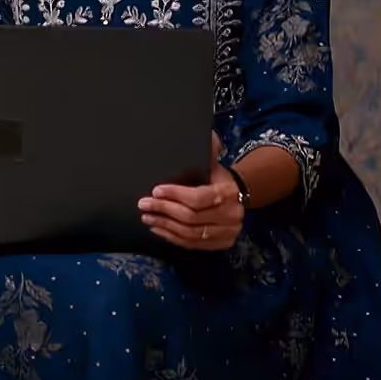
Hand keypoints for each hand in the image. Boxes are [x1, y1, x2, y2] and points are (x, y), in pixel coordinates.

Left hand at [139, 132, 243, 250]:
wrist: (237, 195)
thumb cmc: (216, 176)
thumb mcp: (212, 162)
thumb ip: (208, 148)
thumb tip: (205, 134)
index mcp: (229, 192)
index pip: (199, 197)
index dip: (175, 195)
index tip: (155, 191)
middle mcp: (232, 215)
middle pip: (192, 217)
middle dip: (164, 210)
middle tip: (143, 204)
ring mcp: (228, 232)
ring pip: (190, 234)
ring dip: (164, 225)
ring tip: (147, 216)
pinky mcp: (221, 244)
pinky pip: (192, 245)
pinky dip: (172, 237)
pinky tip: (158, 228)